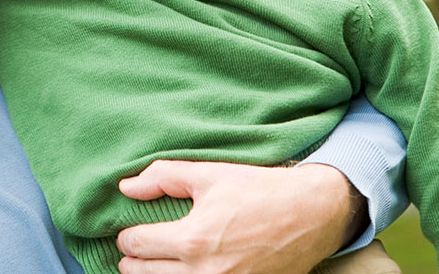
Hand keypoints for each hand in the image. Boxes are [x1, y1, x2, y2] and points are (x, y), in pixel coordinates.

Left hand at [115, 160, 366, 273]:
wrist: (311, 215)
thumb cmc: (260, 191)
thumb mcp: (210, 174)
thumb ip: (164, 177)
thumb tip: (126, 187)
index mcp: (193, 239)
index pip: (136, 244)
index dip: (127, 234)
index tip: (132, 230)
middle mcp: (203, 272)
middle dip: (135, 258)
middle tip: (141, 246)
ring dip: (155, 273)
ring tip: (159, 260)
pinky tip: (184, 268)